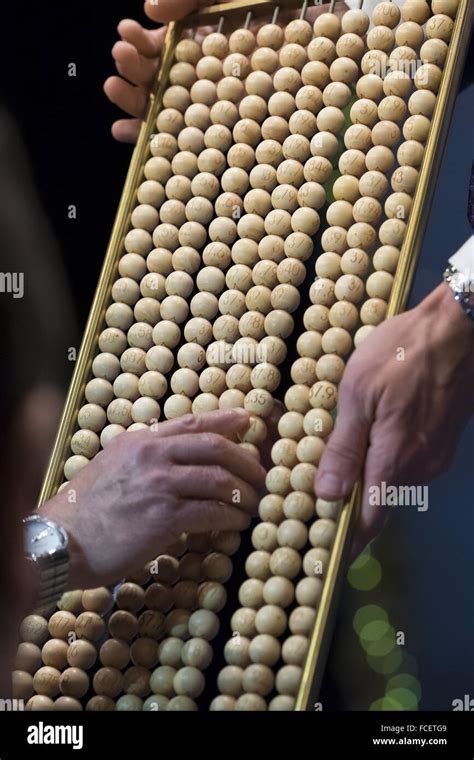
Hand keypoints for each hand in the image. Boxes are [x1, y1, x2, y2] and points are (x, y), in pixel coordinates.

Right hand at [41, 408, 264, 587]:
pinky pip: (212, 511)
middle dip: (246, 461)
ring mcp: (159, 484)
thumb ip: (146, 459)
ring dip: (244, 493)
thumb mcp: (113, 467)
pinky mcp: (165, 516)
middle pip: (216, 447)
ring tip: (252, 503)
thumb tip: (181, 462)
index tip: (249, 419)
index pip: (193, 423)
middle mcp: (152, 455)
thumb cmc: (86, 511)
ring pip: (219, 479)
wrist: (60, 541)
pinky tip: (237, 523)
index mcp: (140, 441)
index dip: (226, 420)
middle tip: (260, 474)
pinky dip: (231, 517)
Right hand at [104, 1, 348, 142]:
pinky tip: (128, 134)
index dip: (140, 44)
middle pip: (159, 81)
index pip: (163, 48)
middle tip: (122, 57)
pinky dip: (158, 143)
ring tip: (116, 86)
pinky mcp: (241, 136)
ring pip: (169, 113)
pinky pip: (197, 145)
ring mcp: (225, 109)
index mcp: (211, 42)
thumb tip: (151, 7)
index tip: (125, 34)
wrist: (344, 30)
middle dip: (133, 70)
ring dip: (135, 102)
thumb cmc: (296, 0)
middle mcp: (214, 78)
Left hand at [315, 284, 473, 554]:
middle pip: (382, 498)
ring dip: (373, 470)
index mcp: (395, 460)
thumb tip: (328, 495)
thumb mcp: (359, 394)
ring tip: (348, 445)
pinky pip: (412, 460)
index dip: (349, 533)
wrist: (458, 327)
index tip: (327, 541)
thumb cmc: (403, 353)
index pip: (372, 518)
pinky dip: (390, 455)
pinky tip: (377, 428)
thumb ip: (345, 448)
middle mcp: (421, 467)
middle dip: (355, 494)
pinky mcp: (446, 438)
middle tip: (324, 479)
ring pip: (397, 478)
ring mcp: (438, 453)